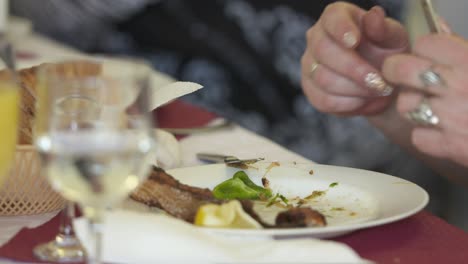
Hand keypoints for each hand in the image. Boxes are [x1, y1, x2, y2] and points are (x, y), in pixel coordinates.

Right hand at [301, 2, 408, 115]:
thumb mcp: (393, 40)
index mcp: (336, 17)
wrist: (381, 82)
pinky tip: (364, 101)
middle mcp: (316, 38)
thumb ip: (384, 29)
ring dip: (355, 89)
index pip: (332, 18)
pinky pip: (323, 100)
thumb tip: (374, 15)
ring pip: (324, 78)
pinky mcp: (310, 89)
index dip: (341, 29)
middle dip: (354, 69)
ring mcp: (309, 64)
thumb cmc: (386, 53)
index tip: (355, 41)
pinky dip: (348, 104)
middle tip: (380, 82)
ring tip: (378, 92)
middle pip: (324, 51)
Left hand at [382, 34, 467, 165]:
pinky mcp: (451, 146)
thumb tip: (437, 30)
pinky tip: (440, 132)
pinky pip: (418, 137)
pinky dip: (426, 136)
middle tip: (401, 76)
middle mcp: (457, 85)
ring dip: (413, 107)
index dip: (422, 50)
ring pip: (405, 105)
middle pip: (400, 69)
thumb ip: (464, 51)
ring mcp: (451, 117)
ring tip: (430, 108)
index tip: (425, 57)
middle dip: (397, 71)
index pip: (424, 44)